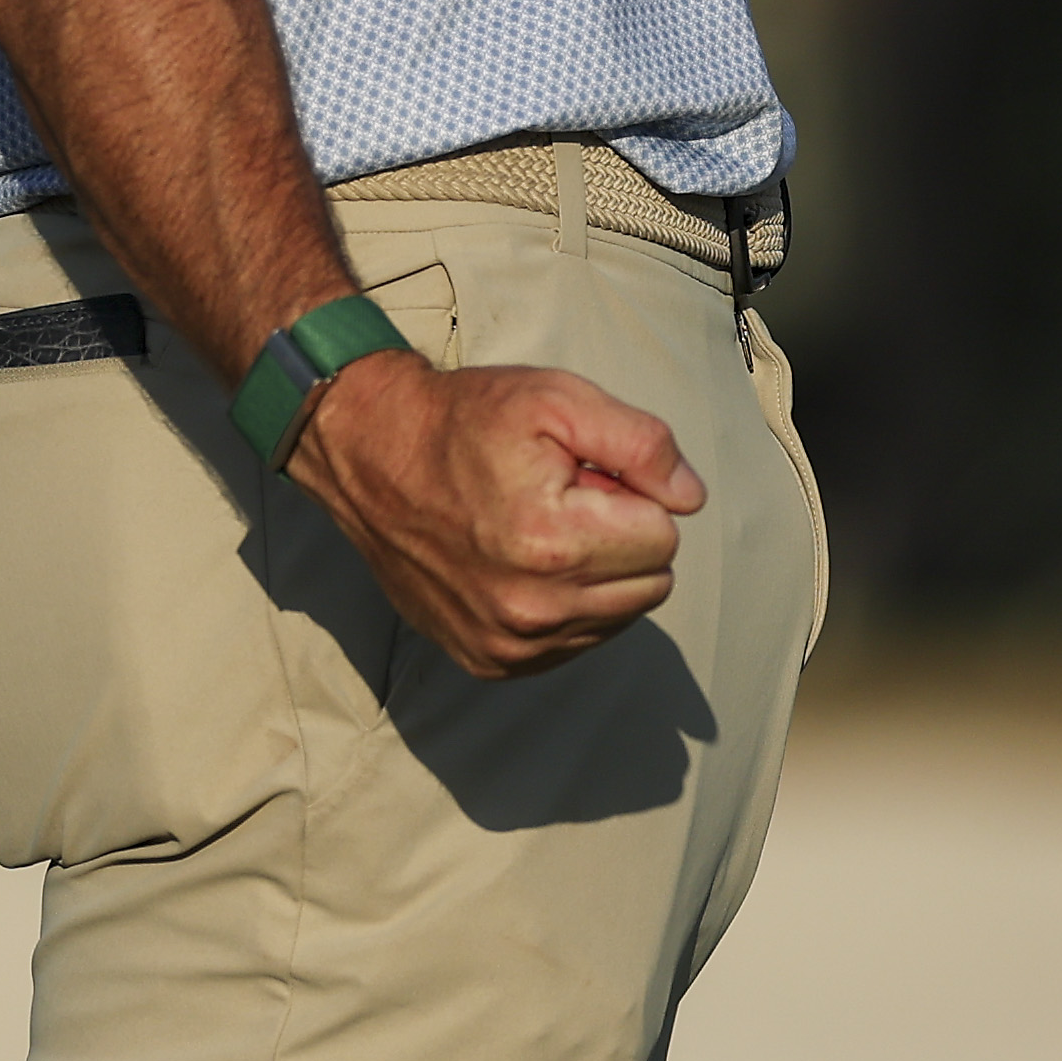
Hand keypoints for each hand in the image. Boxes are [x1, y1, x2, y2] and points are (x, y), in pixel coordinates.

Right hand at [282, 353, 702, 679]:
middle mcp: (533, 609)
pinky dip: (565, 606)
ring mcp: (508, 644)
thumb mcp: (558, 399)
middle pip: (649, 584)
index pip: (664, 536)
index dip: (633, 494)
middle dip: (621, 536)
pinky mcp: (489, 661)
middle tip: (564, 498)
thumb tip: (690, 499)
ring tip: (539, 527)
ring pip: (617, 618)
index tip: (584, 474)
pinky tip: (523, 564)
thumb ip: (641, 444)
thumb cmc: (466, 421)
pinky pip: (573, 645)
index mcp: (555, 543)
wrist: (372, 455)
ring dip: (596, 574)